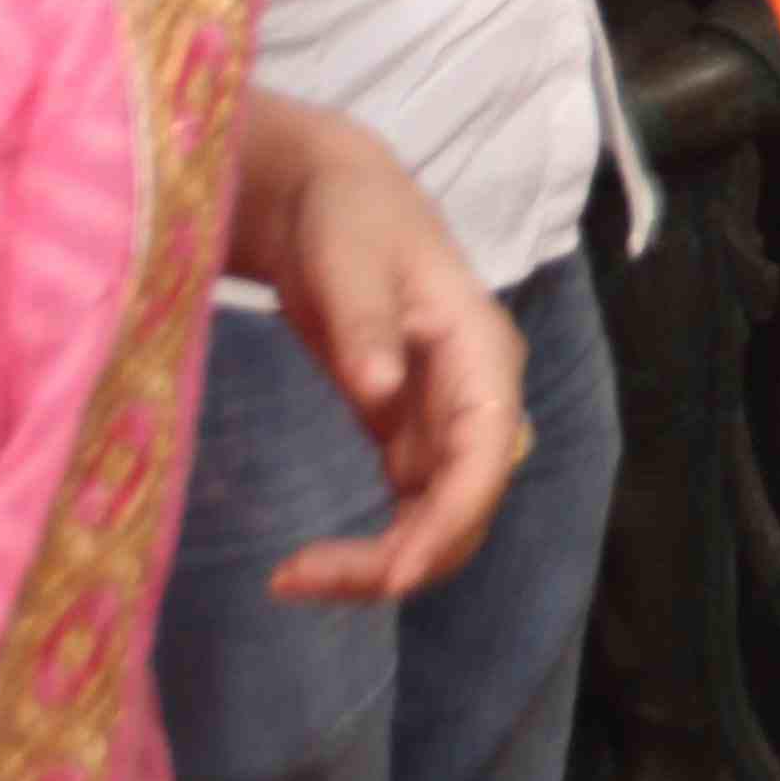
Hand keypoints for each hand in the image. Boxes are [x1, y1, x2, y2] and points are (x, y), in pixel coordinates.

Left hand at [222, 93, 527, 604]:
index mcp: (482, 354)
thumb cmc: (346, 217)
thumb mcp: (347, 256)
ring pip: (440, 523)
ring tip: (293, 580)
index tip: (390, 573)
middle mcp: (479, 398)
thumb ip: (364, 322)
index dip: (449, 522)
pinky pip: (410, 514)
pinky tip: (310, 565)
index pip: (486, 456)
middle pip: (466, 508)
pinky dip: (370, 549)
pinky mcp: (412, 436)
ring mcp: (448, 423)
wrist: (331, 200)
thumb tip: (379, 392)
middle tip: (298, 581)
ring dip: (381, 565)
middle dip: (399, 560)